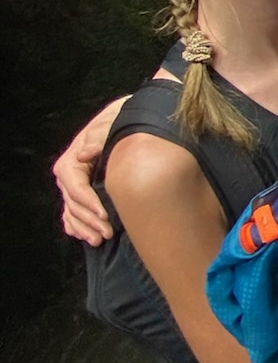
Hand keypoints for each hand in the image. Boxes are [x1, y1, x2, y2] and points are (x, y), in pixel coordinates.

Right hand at [53, 97, 128, 244]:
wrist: (123, 122)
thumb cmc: (118, 124)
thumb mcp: (110, 125)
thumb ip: (99, 138)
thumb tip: (84, 154)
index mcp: (72, 161)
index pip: (75, 187)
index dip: (88, 203)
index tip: (105, 216)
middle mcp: (68, 176)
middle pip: (73, 204)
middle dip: (90, 221)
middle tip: (108, 233)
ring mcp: (73, 186)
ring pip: (72, 213)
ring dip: (84, 228)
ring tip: (99, 240)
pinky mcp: (80, 194)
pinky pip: (72, 215)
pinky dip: (78, 227)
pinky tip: (87, 236)